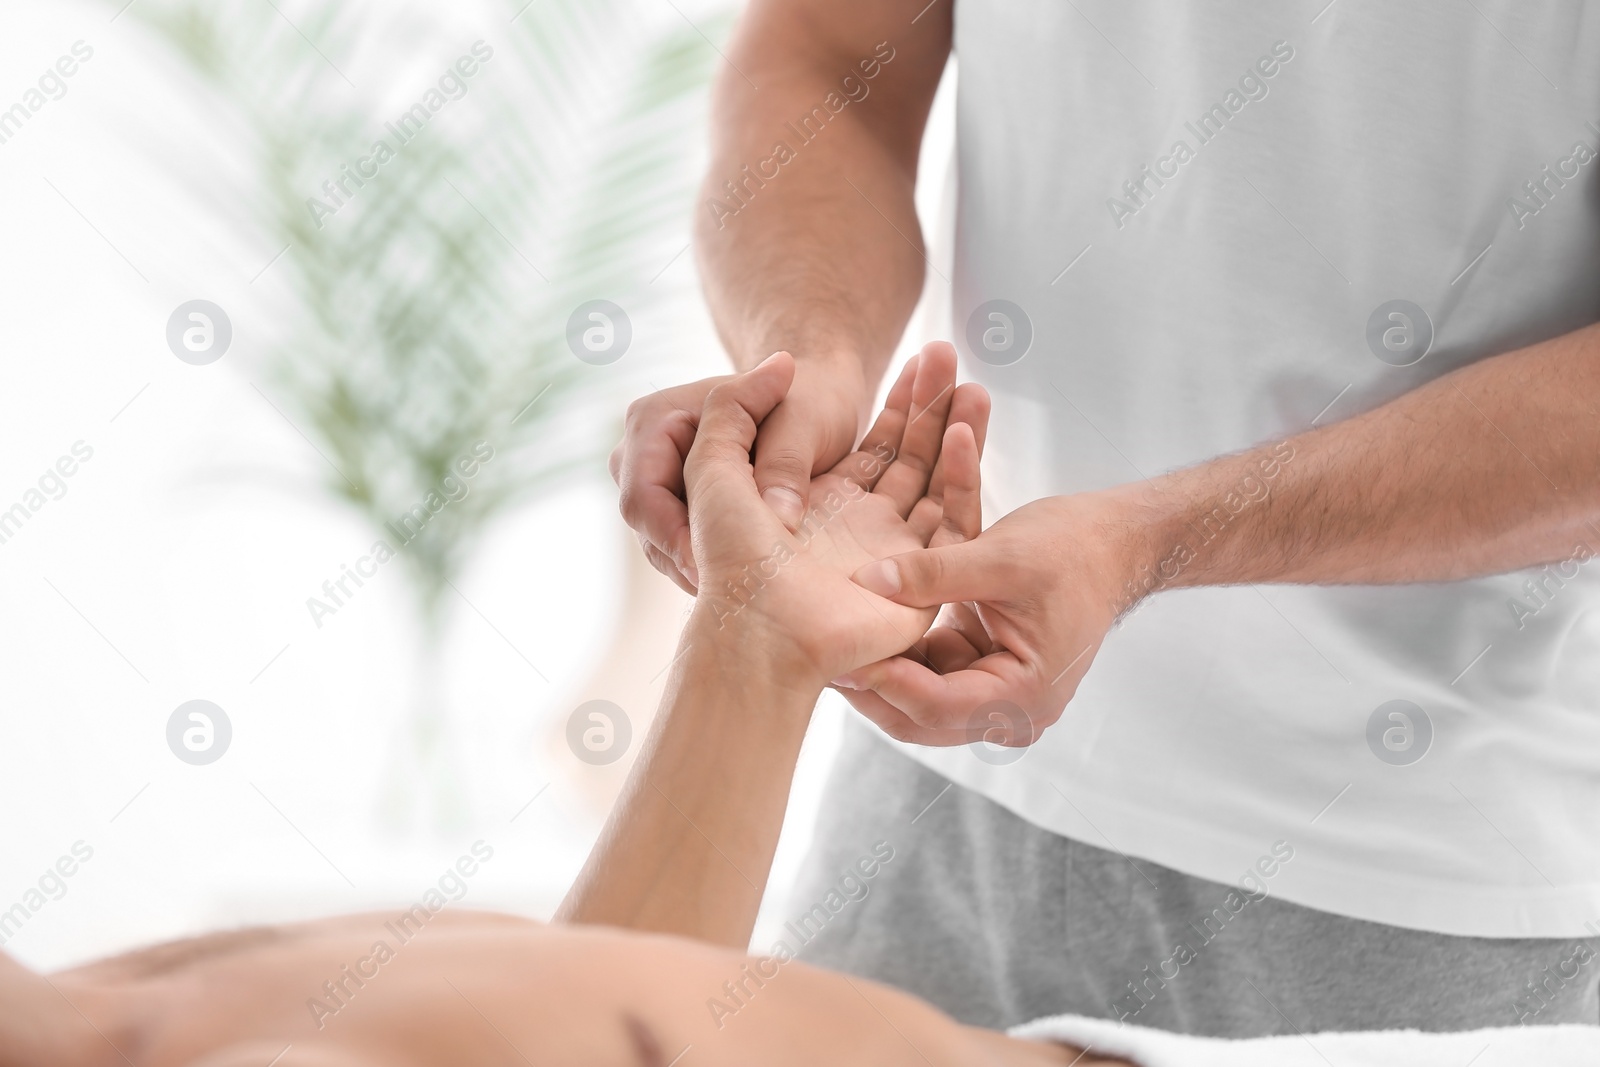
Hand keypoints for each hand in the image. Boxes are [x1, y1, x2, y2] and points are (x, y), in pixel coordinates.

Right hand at [610, 355, 866, 594]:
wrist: (816, 398)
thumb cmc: (809, 400)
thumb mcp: (805, 423)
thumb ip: (786, 465)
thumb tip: (778, 519)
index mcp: (655, 419)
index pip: (643, 494)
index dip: (674, 537)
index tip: (717, 569)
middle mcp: (642, 451)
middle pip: (646, 525)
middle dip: (687, 559)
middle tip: (734, 594)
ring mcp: (656, 481)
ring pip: (660, 544)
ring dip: (699, 567)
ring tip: (745, 592)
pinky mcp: (676, 507)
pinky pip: (679, 548)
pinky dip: (708, 565)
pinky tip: (746, 580)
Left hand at [682, 342, 988, 686]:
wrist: (758, 630)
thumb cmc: (729, 557)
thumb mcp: (713, 465)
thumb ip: (735, 406)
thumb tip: (781, 362)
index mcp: (820, 506)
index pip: (875, 445)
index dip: (900, 401)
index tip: (923, 353)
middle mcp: (861, 531)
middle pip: (912, 457)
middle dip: (933, 405)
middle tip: (951, 353)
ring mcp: (894, 557)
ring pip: (935, 482)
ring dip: (955, 431)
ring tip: (972, 380)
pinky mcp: (919, 583)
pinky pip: (951, 524)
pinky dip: (962, 477)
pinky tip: (966, 431)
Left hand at [830, 490, 1141, 745]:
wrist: (1113, 543)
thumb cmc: (1072, 550)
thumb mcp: (1001, 556)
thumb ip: (934, 571)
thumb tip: (868, 583)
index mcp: (1023, 696)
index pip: (936, 705)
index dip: (885, 681)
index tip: (841, 654)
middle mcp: (1008, 710)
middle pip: (918, 715)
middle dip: (871, 684)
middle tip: (817, 655)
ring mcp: (993, 694)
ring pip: (914, 697)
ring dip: (879, 666)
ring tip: (829, 638)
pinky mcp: (980, 670)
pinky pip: (925, 671)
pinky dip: (899, 648)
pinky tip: (864, 623)